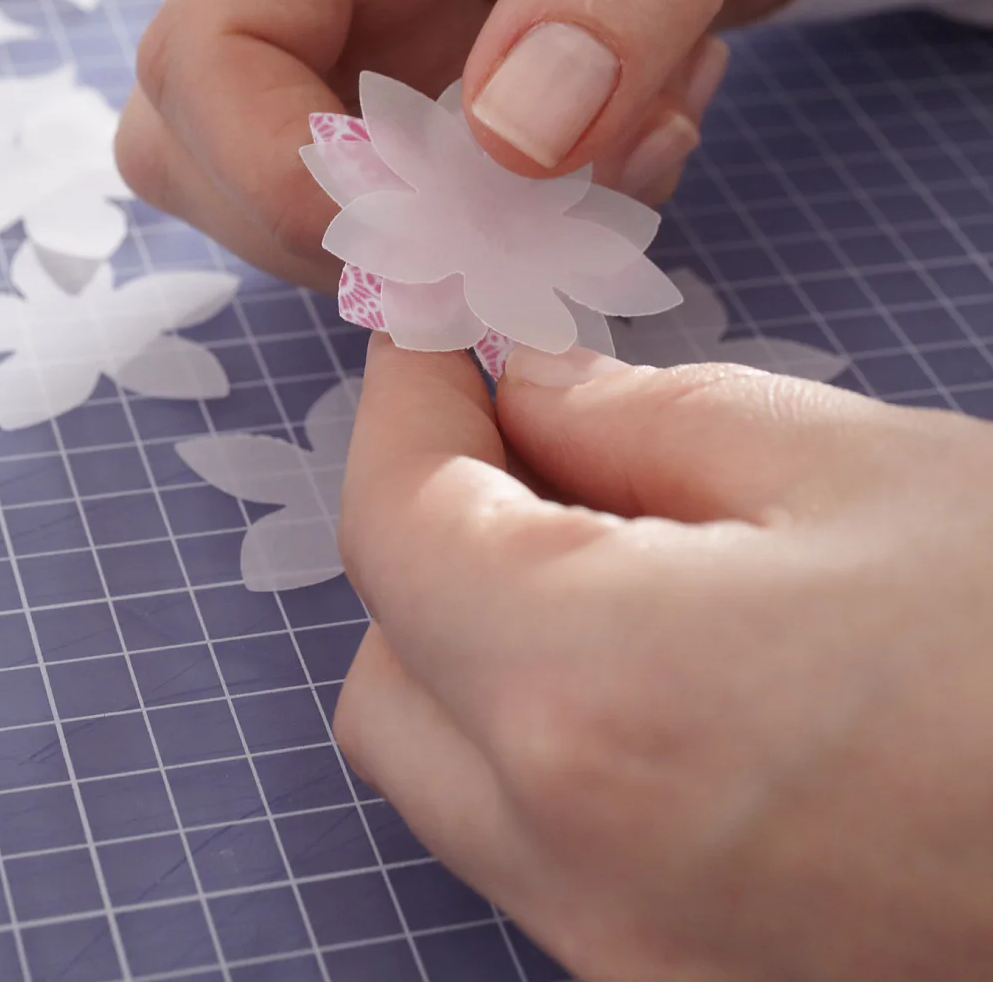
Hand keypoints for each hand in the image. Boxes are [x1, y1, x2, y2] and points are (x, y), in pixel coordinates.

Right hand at [117, 0, 912, 287]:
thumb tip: (510, 144)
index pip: (207, 41)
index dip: (272, 166)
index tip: (423, 228)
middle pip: (202, 136)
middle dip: (346, 224)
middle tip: (534, 213)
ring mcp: (383, 28)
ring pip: (294, 190)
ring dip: (450, 235)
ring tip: (635, 150)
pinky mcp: (442, 90)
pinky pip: (421, 210)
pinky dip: (524, 231)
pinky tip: (649, 143)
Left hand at [335, 339, 992, 981]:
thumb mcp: (843, 461)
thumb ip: (632, 417)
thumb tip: (521, 390)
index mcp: (593, 701)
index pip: (393, 525)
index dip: (401, 394)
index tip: (436, 318)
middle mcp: (579, 872)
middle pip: (392, 671)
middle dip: (433, 527)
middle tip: (532, 426)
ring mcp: (633, 966)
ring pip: (455, 777)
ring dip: (488, 638)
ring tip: (622, 534)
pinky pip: (553, 852)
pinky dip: (564, 738)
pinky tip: (678, 655)